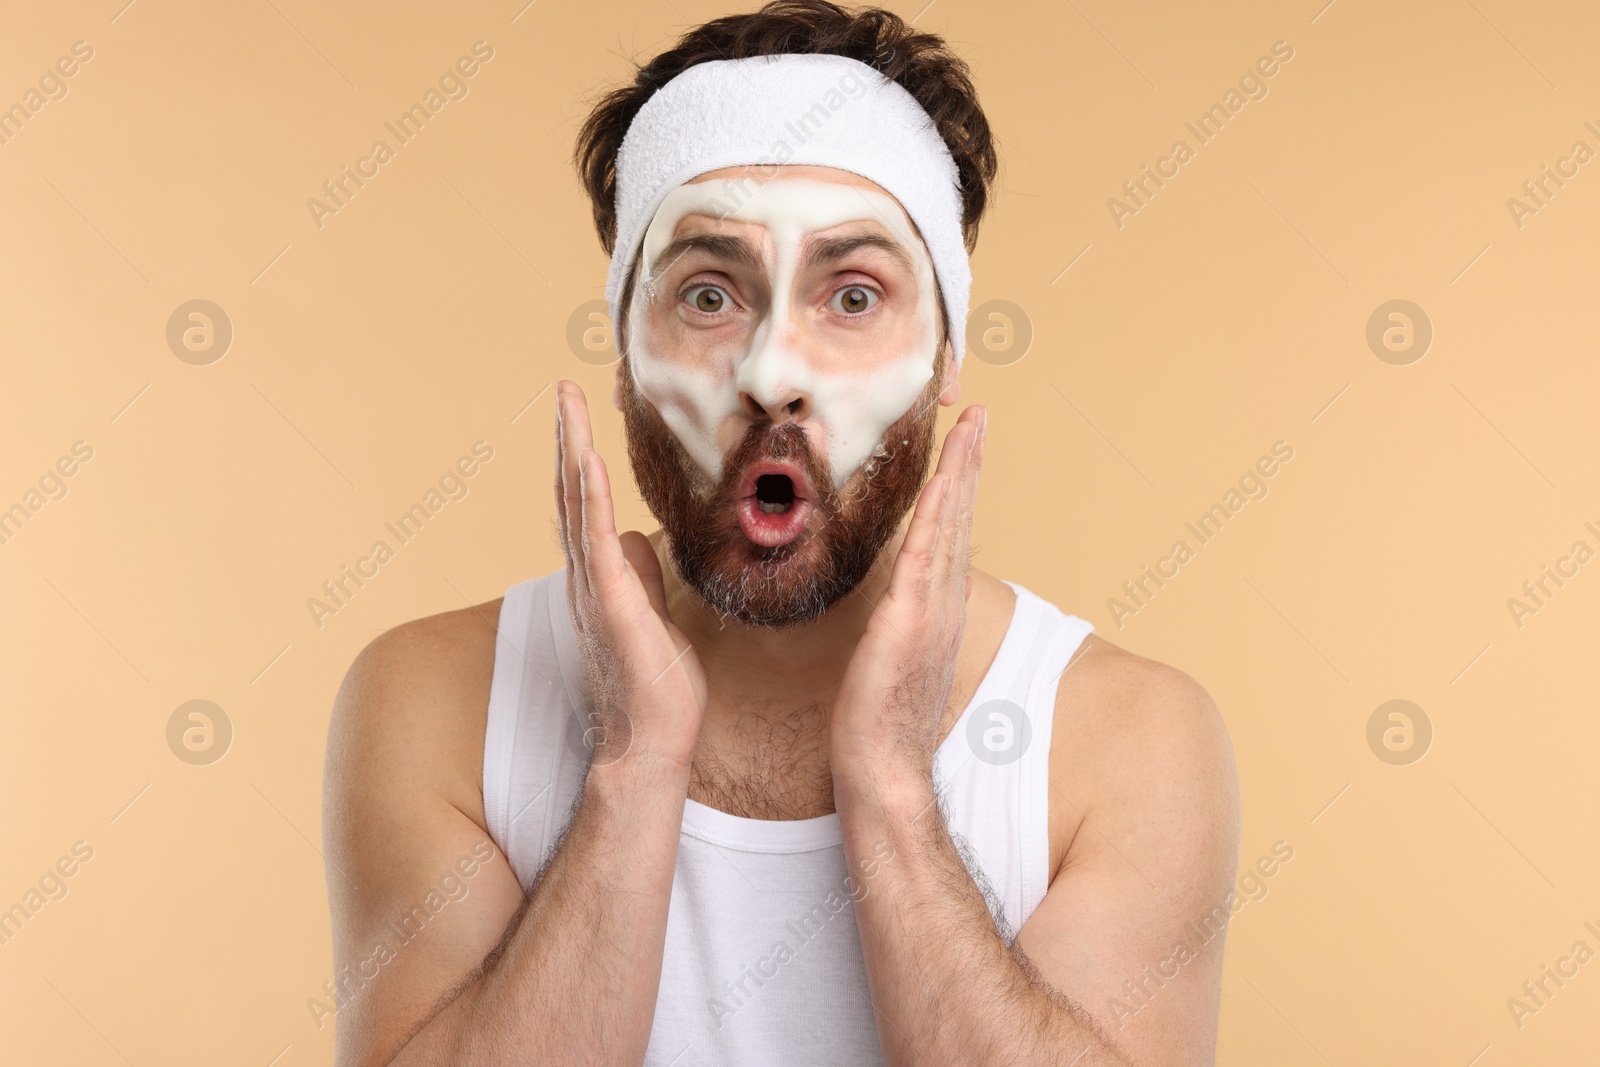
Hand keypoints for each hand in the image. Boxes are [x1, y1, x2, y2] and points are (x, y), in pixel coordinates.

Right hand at [554, 381, 706, 770]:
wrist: (653, 742)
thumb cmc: (656, 688)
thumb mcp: (654, 616)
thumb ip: (641, 575)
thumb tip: (633, 535)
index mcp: (597, 579)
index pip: (583, 507)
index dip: (579, 458)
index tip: (579, 414)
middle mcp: (585, 578)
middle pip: (570, 494)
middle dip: (566, 438)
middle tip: (563, 388)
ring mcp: (594, 588)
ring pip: (576, 505)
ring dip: (571, 449)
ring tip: (566, 400)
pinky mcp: (610, 602)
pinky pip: (596, 540)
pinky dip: (590, 497)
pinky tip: (588, 459)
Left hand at [829, 404, 985, 783]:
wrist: (881, 769)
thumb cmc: (876, 721)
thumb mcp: (887, 657)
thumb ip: (894, 622)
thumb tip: (886, 601)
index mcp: (936, 608)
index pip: (951, 533)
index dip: (960, 485)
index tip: (965, 443)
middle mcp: (943, 603)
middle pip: (961, 518)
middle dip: (970, 462)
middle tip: (977, 414)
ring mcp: (932, 611)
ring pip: (951, 527)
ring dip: (962, 472)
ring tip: (970, 426)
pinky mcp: (910, 623)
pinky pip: (926, 557)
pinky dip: (939, 515)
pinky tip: (942, 481)